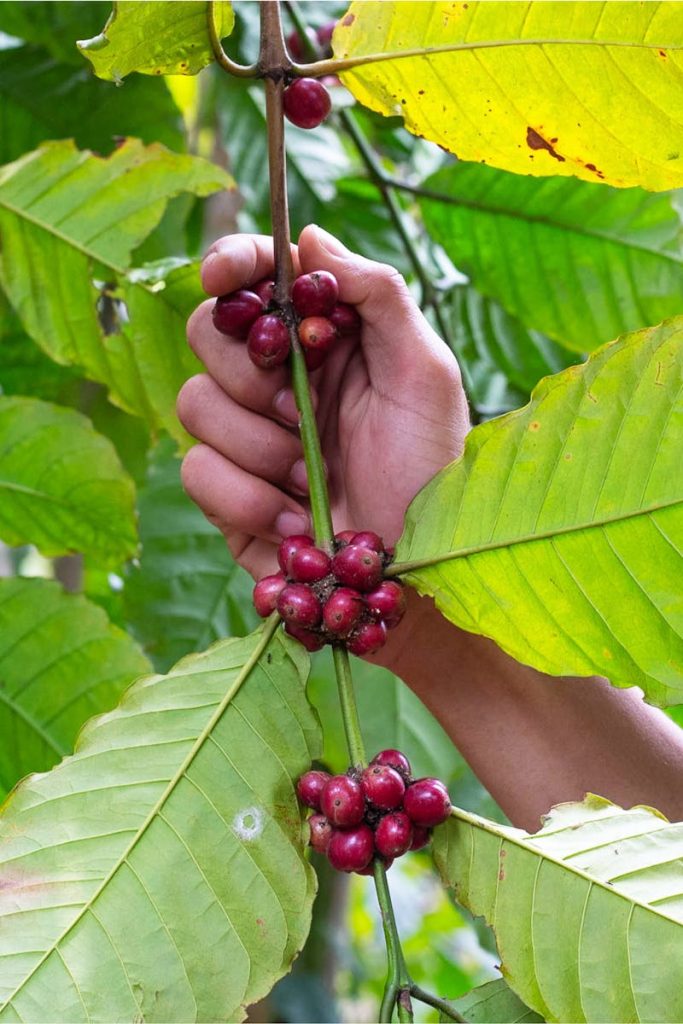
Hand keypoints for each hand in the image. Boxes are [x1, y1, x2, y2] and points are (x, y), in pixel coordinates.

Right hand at [178, 225, 468, 660]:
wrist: (413, 574)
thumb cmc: (431, 470)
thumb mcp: (425, 374)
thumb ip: (377, 295)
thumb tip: (310, 237)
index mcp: (324, 340)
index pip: (257, 280)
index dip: (231, 264)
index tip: (222, 276)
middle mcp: (278, 380)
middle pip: (207, 333)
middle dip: (250, 372)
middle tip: (301, 406)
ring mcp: (248, 437)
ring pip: (194, 404)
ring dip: (260, 446)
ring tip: (314, 478)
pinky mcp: (228, 494)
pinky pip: (196, 471)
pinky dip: (248, 498)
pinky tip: (297, 522)